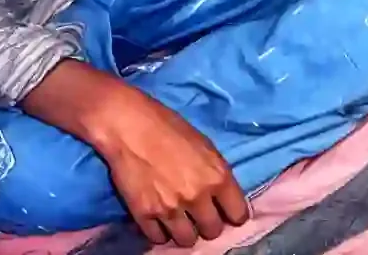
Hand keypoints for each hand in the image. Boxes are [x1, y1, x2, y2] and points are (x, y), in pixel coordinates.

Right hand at [72, 75, 247, 246]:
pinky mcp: (145, 215)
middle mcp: (197, 197)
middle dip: (208, 226)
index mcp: (217, 177)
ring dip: (185, 233)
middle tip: (200, 218)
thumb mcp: (205, 147)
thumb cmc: (170, 128)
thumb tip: (222, 197)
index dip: (233, 216)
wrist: (130, 127)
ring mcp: (170, 209)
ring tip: (180, 223)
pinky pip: (158, 239)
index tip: (228, 215)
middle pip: (212, 231)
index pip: (237, 214)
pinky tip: (160, 222)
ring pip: (186, 240)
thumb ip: (216, 174)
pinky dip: (160, 233)